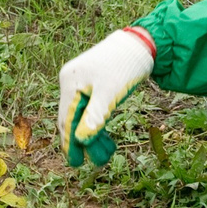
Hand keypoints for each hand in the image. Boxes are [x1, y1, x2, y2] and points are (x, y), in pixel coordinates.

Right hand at [57, 28, 154, 165]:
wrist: (140, 44)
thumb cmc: (124, 66)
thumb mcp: (110, 93)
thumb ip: (95, 116)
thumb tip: (81, 140)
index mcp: (71, 82)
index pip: (66, 118)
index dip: (70, 143)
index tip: (76, 163)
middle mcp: (71, 81)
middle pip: (72, 118)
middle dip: (83, 141)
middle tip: (96, 161)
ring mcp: (80, 82)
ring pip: (81, 114)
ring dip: (91, 133)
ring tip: (105, 151)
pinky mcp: (92, 84)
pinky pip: (89, 108)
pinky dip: (96, 122)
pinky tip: (105, 135)